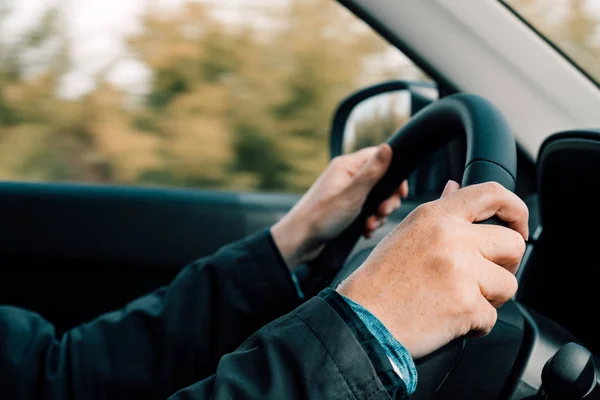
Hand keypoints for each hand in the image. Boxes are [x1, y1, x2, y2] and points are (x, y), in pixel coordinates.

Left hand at [271, 144, 407, 270]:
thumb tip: (388, 147)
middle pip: (380, 180)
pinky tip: (365, 231)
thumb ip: (372, 172)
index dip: (394, 173)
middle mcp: (346, 176)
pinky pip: (365, 211)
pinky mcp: (344, 208)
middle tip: (382, 212)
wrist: (299, 241)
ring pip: (374, 198)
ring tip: (370, 226)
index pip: (378, 157)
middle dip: (386, 199)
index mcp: (346, 166)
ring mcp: (345, 193)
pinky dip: (369, 221)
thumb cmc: (321, 217)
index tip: (400, 192)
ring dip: (378, 214)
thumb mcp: (352, 194)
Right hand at [337, 181, 528, 358]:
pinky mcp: (466, 305)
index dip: (515, 208)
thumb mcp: (405, 233)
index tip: (517, 225)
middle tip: (481, 278)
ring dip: (490, 298)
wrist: (363, 319)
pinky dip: (475, 324)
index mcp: (435, 216)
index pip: (491, 194)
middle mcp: (451, 237)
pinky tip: (449, 319)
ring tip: (458, 300)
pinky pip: (492, 317)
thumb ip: (439, 212)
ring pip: (509, 284)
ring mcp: (461, 270)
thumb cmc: (379, 280)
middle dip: (504, 265)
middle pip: (513, 244)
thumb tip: (457, 188)